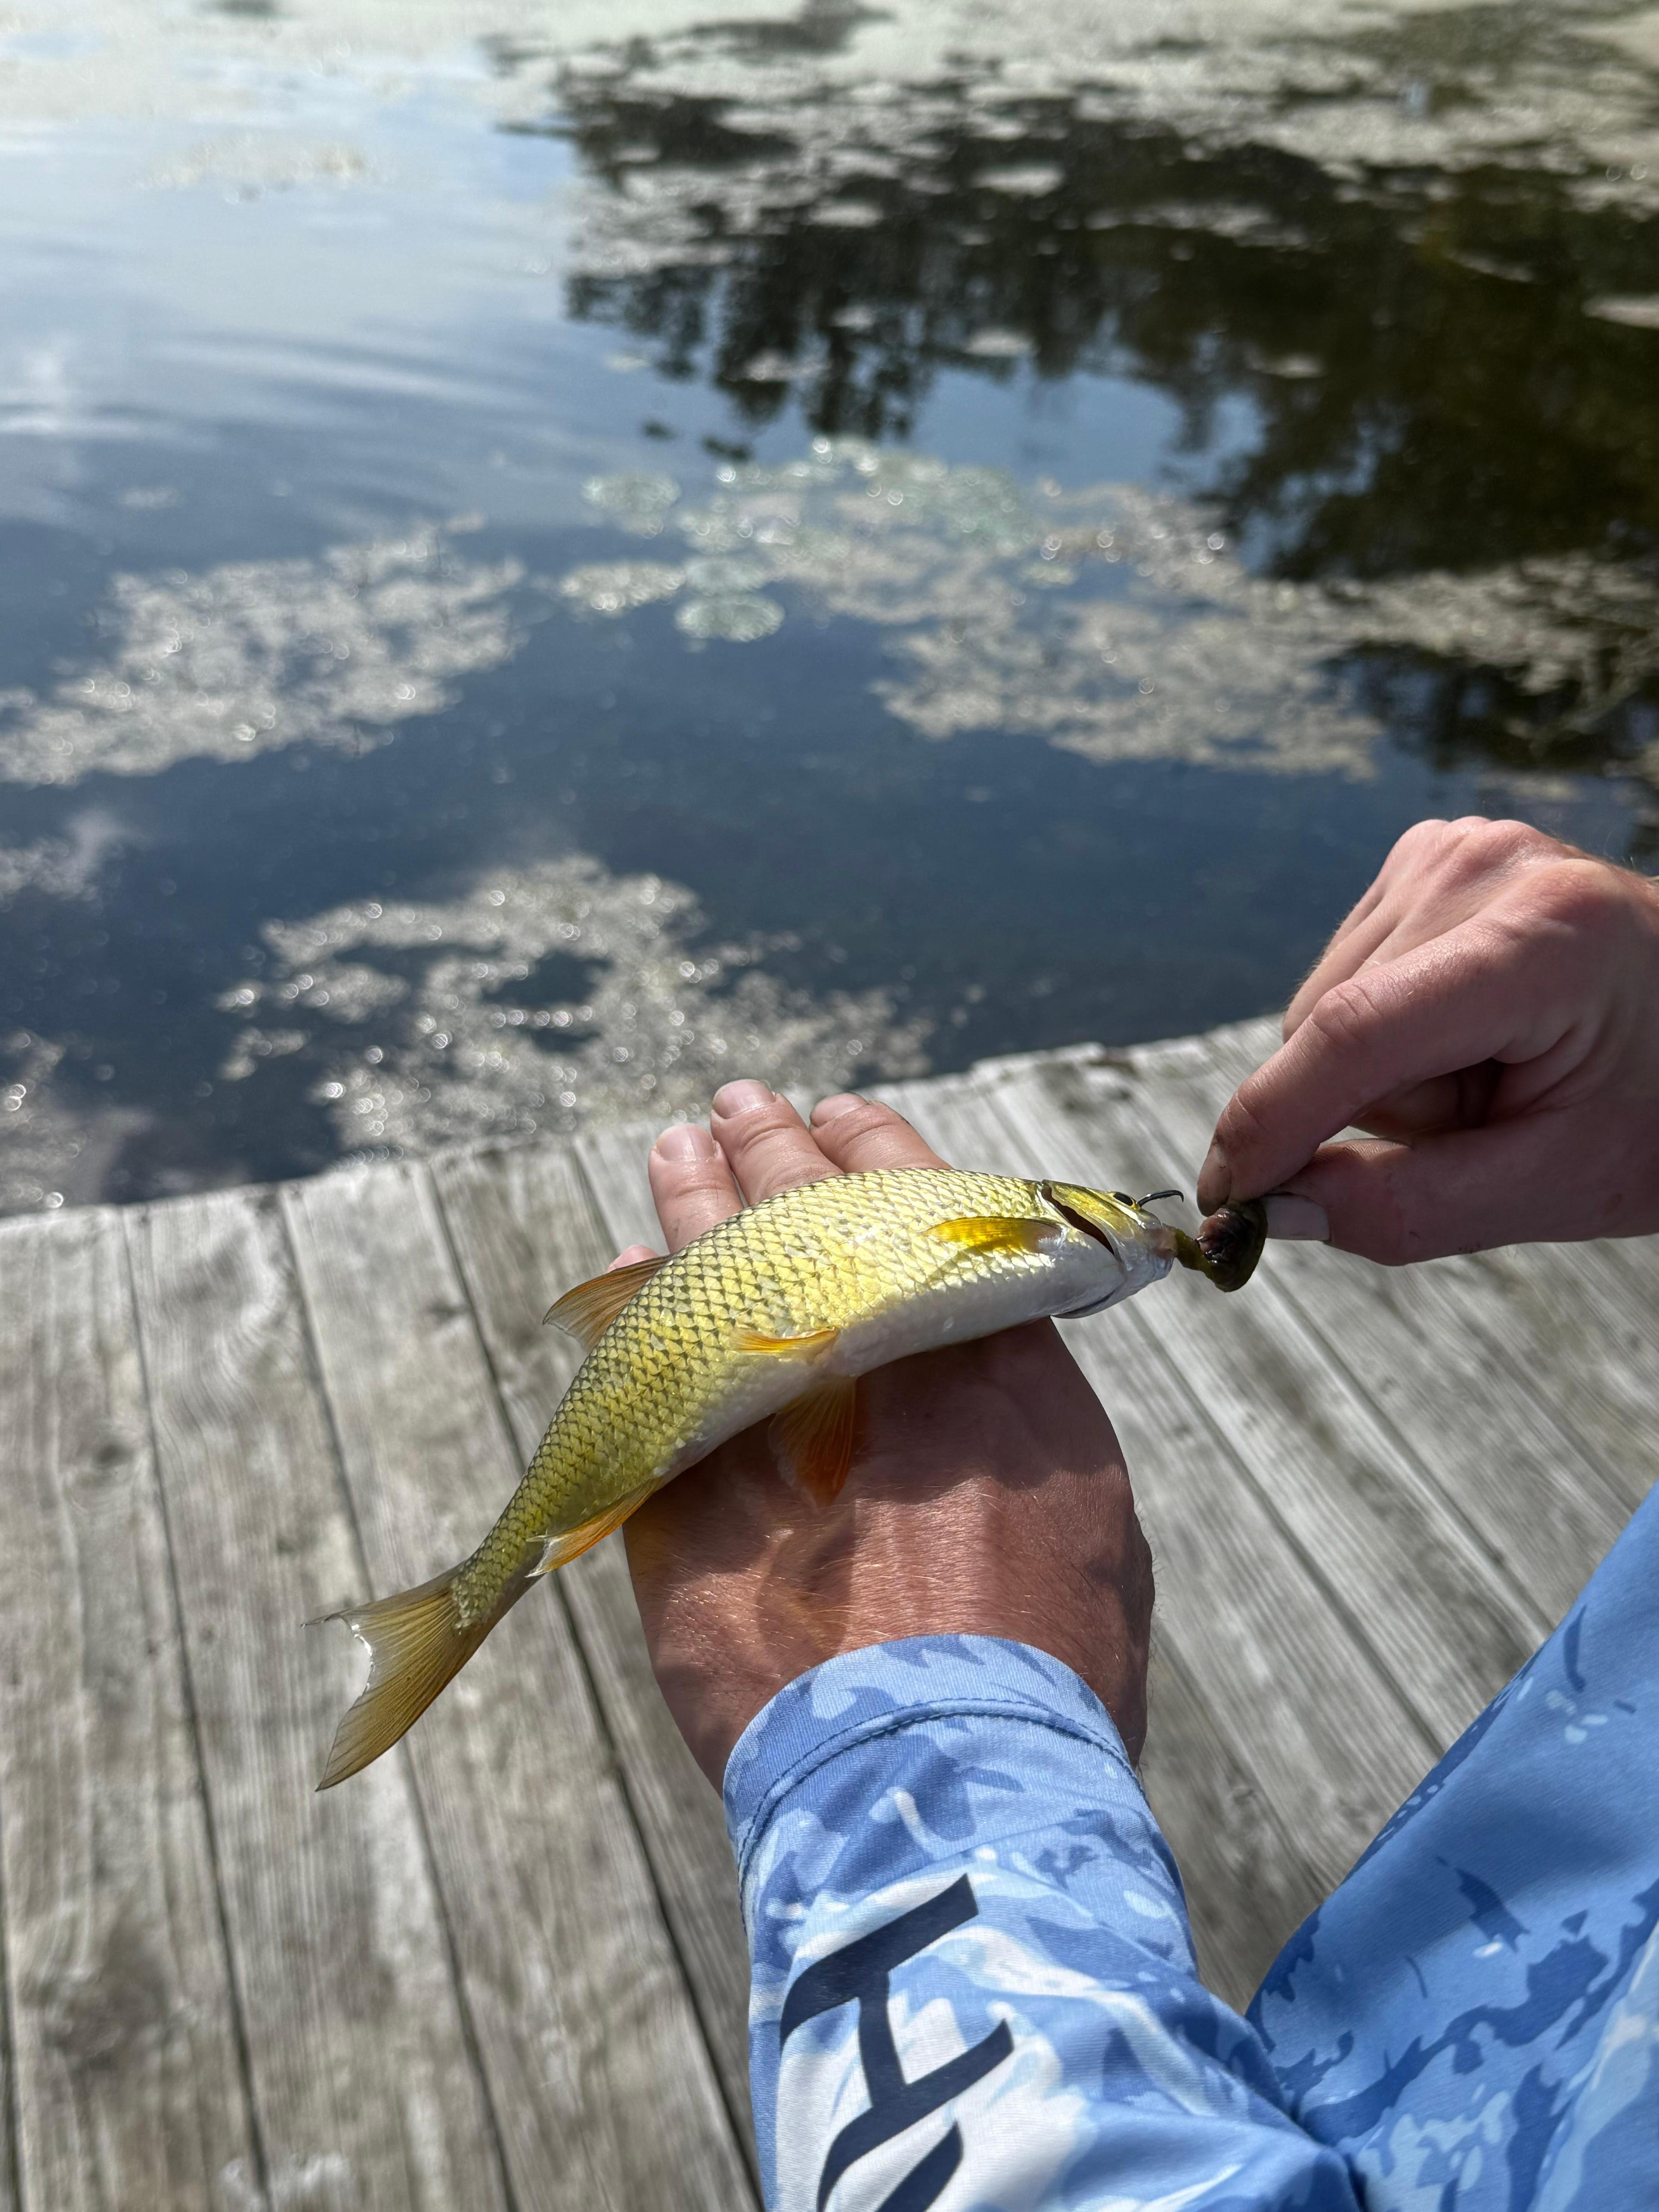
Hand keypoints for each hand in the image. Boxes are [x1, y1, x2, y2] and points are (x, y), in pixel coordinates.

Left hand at [616, 1082, 1153, 1788]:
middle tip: (740, 1108)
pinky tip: (632, 1276)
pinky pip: (644, 1378)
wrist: (946, 1784)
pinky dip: (637, 1316)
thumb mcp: (1090, 1521)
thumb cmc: (1051, 1673)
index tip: (843, 1116)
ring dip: (694, 1200)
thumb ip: (1023, 1424)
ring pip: (713, 1271)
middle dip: (769, 1152)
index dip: (877, 1151)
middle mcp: (870, 1360)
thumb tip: (976, 1380)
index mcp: (984, 1359)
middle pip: (803, 1218)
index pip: (920, 1209)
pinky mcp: (681, 1494)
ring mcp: (765, 1417)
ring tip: (681, 1148)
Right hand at [1197, 818, 1658, 1262]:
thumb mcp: (1563, 1185)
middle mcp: (1482, 865)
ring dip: (1385, 1074)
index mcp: (1544, 937)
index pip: (1355, 1032)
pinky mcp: (1426, 855)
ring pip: (1323, 1010)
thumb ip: (1414, 1208)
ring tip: (1491, 1071)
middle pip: (1330, 1029)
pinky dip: (1389, 1030)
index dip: (1272, 1123)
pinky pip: (1344, 976)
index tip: (1225, 1201)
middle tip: (1489, 1122)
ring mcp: (1451, 847)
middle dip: (1379, 1110)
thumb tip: (1274, 1212)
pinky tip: (1470, 1030)